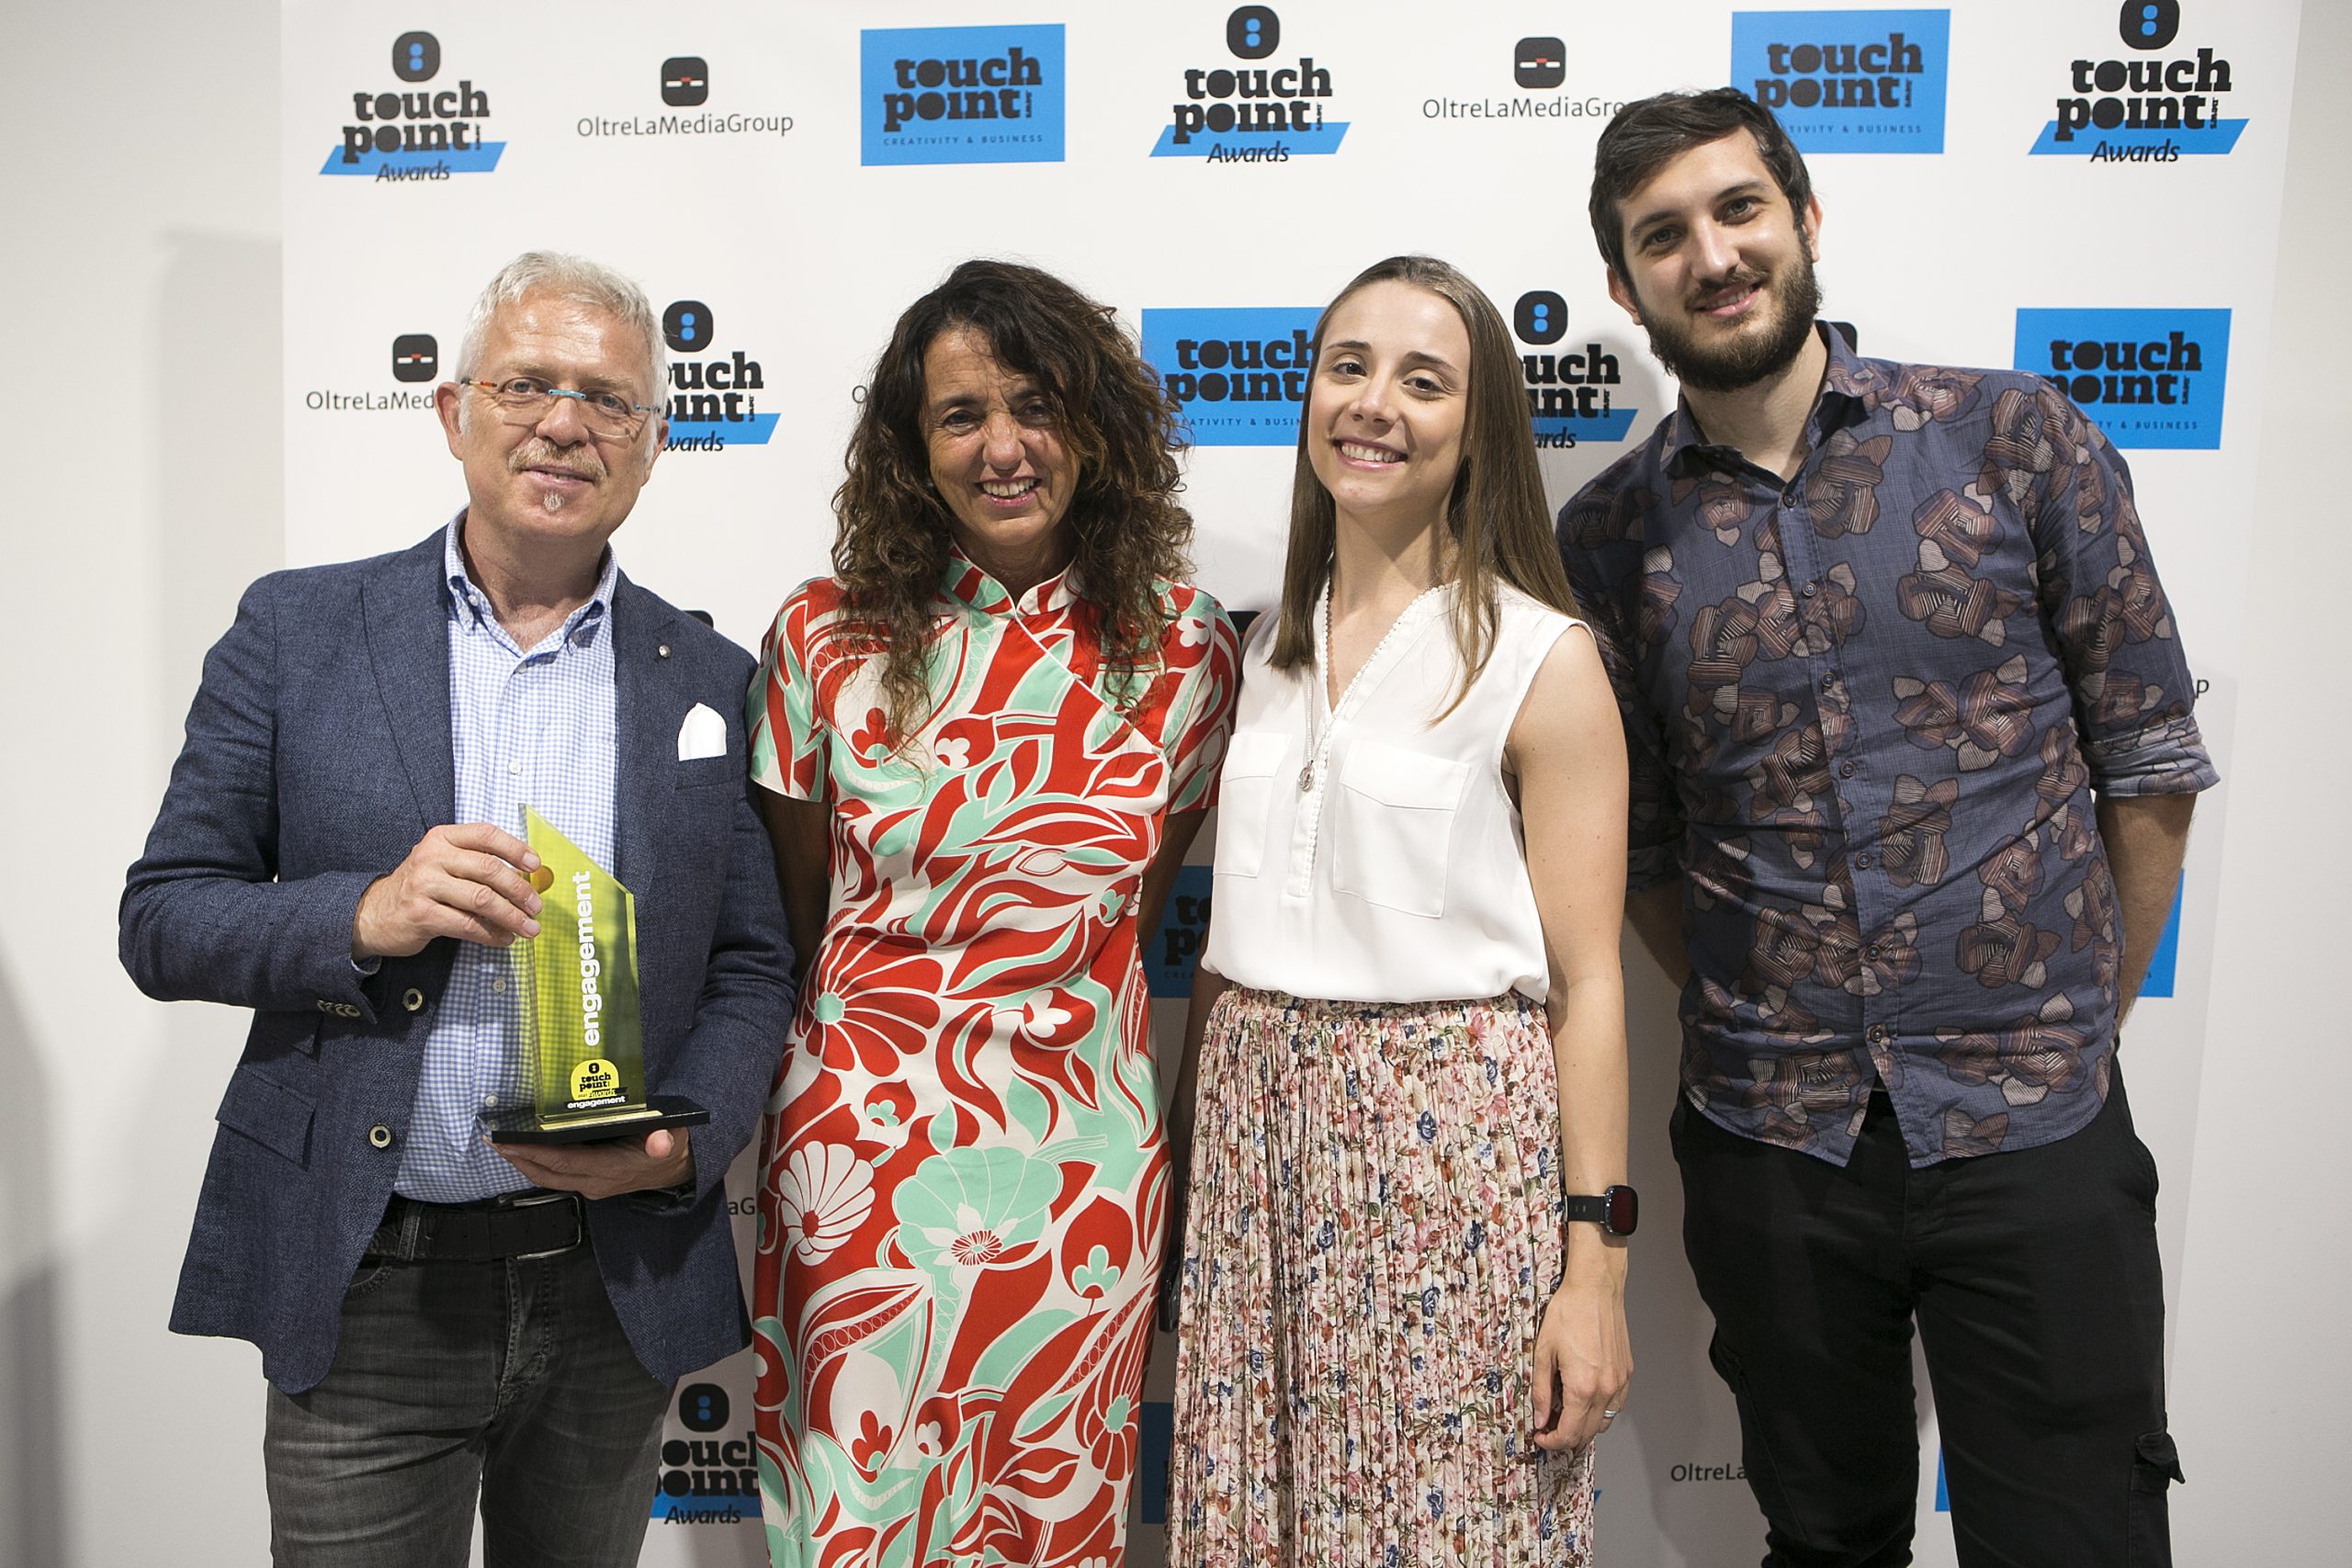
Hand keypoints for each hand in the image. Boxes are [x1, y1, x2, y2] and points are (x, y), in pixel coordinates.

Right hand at [353, 823, 543, 959]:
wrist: (374, 913)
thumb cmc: (420, 888)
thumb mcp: (444, 864)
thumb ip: (478, 864)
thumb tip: (526, 879)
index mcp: (442, 838)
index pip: (486, 835)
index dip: (515, 848)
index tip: (536, 865)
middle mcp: (432, 857)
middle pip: (489, 869)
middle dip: (519, 890)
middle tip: (536, 906)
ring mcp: (424, 885)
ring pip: (481, 899)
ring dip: (511, 916)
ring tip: (528, 927)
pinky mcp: (421, 914)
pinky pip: (467, 925)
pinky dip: (491, 934)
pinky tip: (503, 938)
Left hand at [494, 1128, 693, 1199]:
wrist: (676, 1171)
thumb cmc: (670, 1147)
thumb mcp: (673, 1138)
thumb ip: (665, 1139)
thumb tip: (660, 1142)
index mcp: (610, 1168)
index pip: (563, 1162)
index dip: (533, 1153)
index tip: (508, 1141)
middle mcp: (595, 1182)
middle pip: (546, 1174)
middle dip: (517, 1158)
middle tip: (492, 1139)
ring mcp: (590, 1186)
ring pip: (547, 1178)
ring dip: (522, 1163)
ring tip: (501, 1144)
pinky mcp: (589, 1183)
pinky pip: (555, 1177)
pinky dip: (536, 1164)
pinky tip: (525, 1151)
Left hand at [1531, 1274, 1631, 1452]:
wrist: (1595, 1289)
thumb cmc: (1568, 1313)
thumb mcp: (1543, 1353)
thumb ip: (1541, 1391)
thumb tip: (1540, 1418)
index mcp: (1583, 1387)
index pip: (1570, 1433)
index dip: (1552, 1442)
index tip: (1541, 1436)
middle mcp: (1606, 1389)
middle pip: (1588, 1434)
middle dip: (1566, 1438)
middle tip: (1549, 1429)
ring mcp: (1620, 1382)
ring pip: (1604, 1422)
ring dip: (1584, 1427)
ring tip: (1565, 1416)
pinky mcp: (1627, 1373)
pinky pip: (1615, 1405)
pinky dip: (1600, 1411)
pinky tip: (1585, 1401)